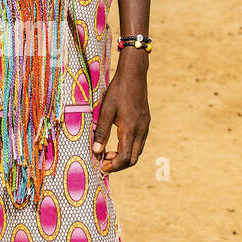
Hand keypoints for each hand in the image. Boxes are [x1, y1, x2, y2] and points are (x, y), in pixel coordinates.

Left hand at [92, 53, 149, 173]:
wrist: (134, 74)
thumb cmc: (118, 90)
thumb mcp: (106, 110)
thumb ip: (102, 132)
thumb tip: (96, 151)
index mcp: (130, 128)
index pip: (124, 157)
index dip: (113, 166)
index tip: (101, 166)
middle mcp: (141, 130)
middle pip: (133, 159)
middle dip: (118, 165)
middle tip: (103, 162)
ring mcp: (145, 127)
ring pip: (137, 152)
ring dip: (123, 157)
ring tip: (108, 153)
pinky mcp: (145, 123)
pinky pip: (139, 143)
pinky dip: (128, 148)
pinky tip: (117, 142)